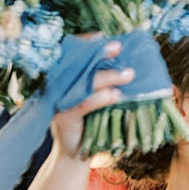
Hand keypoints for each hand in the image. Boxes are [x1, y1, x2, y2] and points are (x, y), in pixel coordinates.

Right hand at [51, 41, 136, 156]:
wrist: (76, 153)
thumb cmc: (90, 122)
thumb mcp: (96, 98)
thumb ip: (104, 81)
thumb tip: (129, 64)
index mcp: (65, 77)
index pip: (73, 54)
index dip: (87, 43)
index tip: (103, 36)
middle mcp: (59, 85)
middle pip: (80, 65)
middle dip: (100, 54)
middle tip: (119, 47)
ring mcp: (59, 100)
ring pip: (84, 83)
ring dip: (108, 76)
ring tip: (129, 74)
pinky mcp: (63, 116)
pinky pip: (83, 103)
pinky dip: (101, 98)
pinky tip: (117, 95)